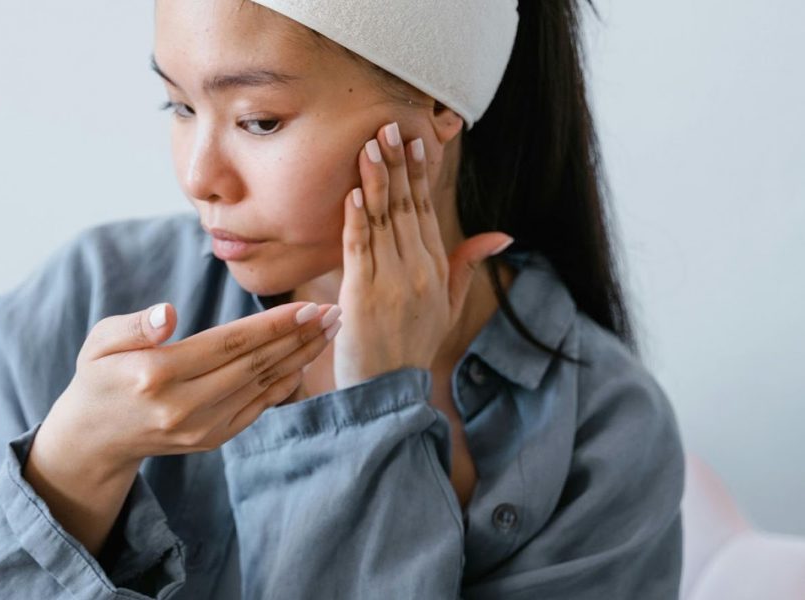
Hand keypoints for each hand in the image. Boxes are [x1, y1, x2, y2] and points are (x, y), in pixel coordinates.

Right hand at [37, 300, 341, 474]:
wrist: (96, 438)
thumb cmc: (100, 376)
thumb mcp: (100, 342)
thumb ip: (134, 325)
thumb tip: (169, 313)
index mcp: (157, 375)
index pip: (227, 345)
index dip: (271, 325)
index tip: (307, 306)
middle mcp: (183, 407)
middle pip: (254, 365)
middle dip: (298, 337)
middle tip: (333, 313)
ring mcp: (200, 428)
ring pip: (262, 386)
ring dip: (300, 357)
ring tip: (328, 331)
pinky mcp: (212, 440)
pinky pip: (257, 408)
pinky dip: (284, 385)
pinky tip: (304, 361)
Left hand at [333, 121, 512, 388]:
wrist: (388, 390)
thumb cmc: (413, 344)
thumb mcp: (449, 306)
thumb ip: (468, 265)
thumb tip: (503, 235)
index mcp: (436, 269)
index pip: (426, 212)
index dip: (419, 174)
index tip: (415, 140)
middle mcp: (418, 271)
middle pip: (406, 208)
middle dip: (397, 165)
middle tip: (389, 125)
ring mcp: (391, 282)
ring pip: (383, 222)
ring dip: (377, 181)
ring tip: (370, 145)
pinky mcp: (362, 295)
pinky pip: (360, 249)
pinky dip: (358, 219)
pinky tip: (356, 192)